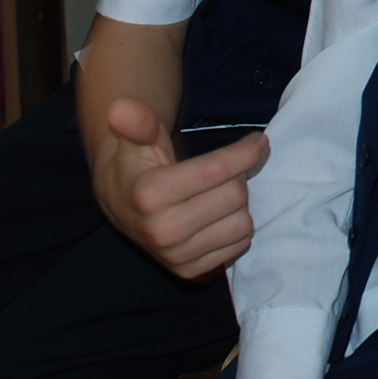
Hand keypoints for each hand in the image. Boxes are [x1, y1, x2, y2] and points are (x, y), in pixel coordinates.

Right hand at [90, 97, 268, 278]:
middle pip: (236, 195)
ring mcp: (176, 256)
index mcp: (149, 195)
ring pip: (243, 224)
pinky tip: (219, 216)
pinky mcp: (190, 271)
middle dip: (238, 176)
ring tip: (221, 192)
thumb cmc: (137, 165)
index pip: (218, 171)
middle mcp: (162, 231)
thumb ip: (138, 122)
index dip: (246, 151)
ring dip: (240, 204)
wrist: (121, 205)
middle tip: (228, 169)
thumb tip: (119, 107)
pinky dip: (236, 228)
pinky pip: (238, 247)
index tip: (257, 141)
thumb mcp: (137, 139)